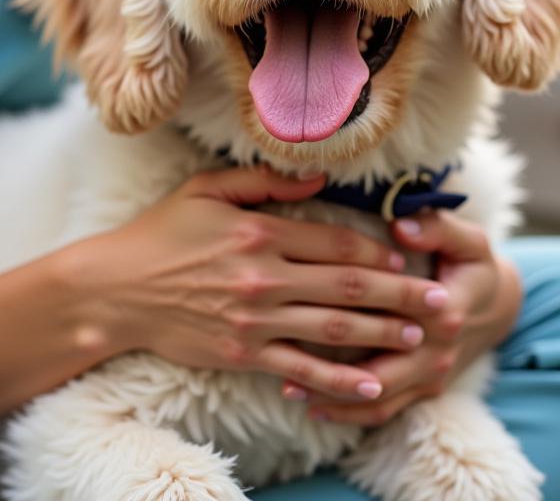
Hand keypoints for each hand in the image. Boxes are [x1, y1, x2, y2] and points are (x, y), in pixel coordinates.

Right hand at [81, 166, 450, 401]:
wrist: (116, 290)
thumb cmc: (162, 233)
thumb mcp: (206, 190)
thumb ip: (263, 181)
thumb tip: (316, 174)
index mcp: (259, 231)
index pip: (333, 243)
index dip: (375, 253)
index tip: (406, 258)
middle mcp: (264, 276)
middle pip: (347, 288)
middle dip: (402, 295)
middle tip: (442, 303)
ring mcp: (255, 319)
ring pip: (334, 329)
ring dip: (384, 335)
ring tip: (422, 339)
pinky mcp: (243, 353)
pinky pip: (301, 368)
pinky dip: (338, 379)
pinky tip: (370, 385)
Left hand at [282, 211, 522, 424]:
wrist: (498, 307)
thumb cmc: (471, 265)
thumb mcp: (467, 239)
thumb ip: (436, 227)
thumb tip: (399, 225)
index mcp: (444, 310)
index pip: (392, 313)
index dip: (351, 313)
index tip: (307, 306)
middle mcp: (437, 352)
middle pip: (379, 369)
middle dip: (331, 370)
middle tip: (281, 360)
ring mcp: (430, 377)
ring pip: (378, 398)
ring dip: (333, 398)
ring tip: (289, 389)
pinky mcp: (424, 391)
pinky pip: (384, 411)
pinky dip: (350, 413)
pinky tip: (313, 407)